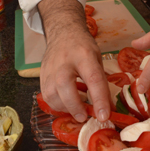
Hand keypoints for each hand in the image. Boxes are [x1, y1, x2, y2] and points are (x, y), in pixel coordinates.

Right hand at [38, 0, 110, 122]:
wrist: (62, 33)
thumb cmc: (83, 47)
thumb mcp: (97, 58)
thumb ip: (101, 81)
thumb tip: (107, 107)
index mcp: (84, 55)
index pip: (93, 79)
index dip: (99, 100)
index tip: (104, 116)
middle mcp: (64, 62)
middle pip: (66, 88)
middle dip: (76, 106)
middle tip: (85, 116)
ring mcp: (50, 70)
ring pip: (53, 96)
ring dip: (67, 108)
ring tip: (78, 110)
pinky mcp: (42, 77)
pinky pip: (47, 97)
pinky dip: (58, 105)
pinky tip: (67, 104)